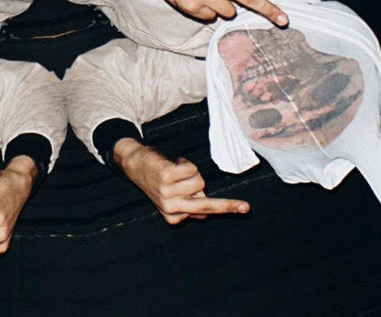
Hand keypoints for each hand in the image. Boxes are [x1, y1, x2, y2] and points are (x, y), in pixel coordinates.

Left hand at [114, 139, 249, 224]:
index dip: (202, 197)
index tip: (192, 195)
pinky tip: (172, 164)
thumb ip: (190, 204)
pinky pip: (192, 169)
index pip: (204, 212)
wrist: (134, 163)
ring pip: (200, 181)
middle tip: (247, 208)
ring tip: (174, 171)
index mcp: (173, 218)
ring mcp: (168, 193)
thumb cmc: (157, 178)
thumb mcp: (171, 197)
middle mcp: (171, 209)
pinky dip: (186, 163)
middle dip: (228, 207)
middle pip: (207, 208)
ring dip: (191, 172)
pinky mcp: (167, 177)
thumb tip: (208, 213)